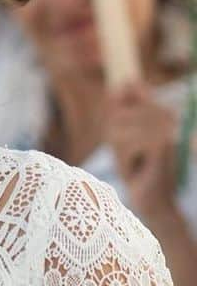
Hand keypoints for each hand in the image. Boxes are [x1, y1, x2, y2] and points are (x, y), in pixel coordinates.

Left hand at [104, 82, 180, 220]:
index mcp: (164, 111)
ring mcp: (169, 128)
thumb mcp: (126, 137)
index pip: (127, 93)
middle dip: (116, 141)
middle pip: (117, 115)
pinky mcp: (164, 144)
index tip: (127, 142)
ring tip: (137, 165)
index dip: (115, 116)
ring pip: (118, 131)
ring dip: (120, 154)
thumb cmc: (138, 170)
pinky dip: (126, 162)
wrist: (156, 203)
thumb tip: (123, 82)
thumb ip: (124, 110)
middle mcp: (170, 116)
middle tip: (133, 159)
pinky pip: (125, 144)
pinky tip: (140, 171)